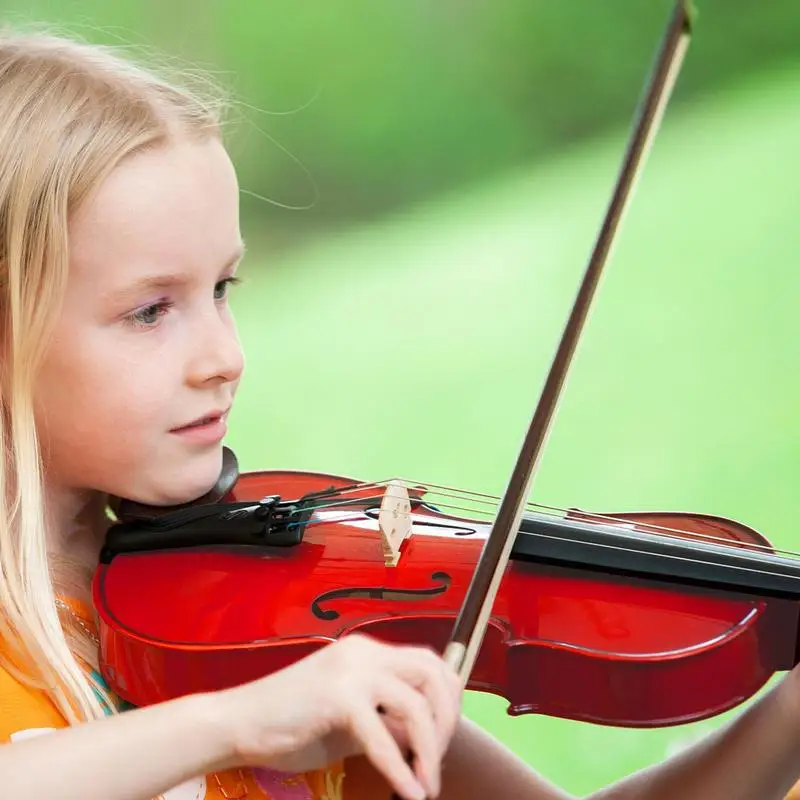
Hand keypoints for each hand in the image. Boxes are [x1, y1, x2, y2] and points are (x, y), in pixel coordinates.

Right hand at [215, 634, 461, 799]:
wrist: (237, 723)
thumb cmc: (288, 725)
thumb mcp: (350, 723)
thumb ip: (386, 724)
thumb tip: (423, 743)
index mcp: (367, 652)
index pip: (428, 663)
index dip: (447, 700)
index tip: (444, 739)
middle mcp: (364, 652)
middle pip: (432, 674)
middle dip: (447, 720)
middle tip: (438, 762)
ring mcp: (351, 670)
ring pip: (415, 703)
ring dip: (430, 750)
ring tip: (426, 783)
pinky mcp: (337, 695)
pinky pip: (383, 735)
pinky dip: (400, 768)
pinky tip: (407, 792)